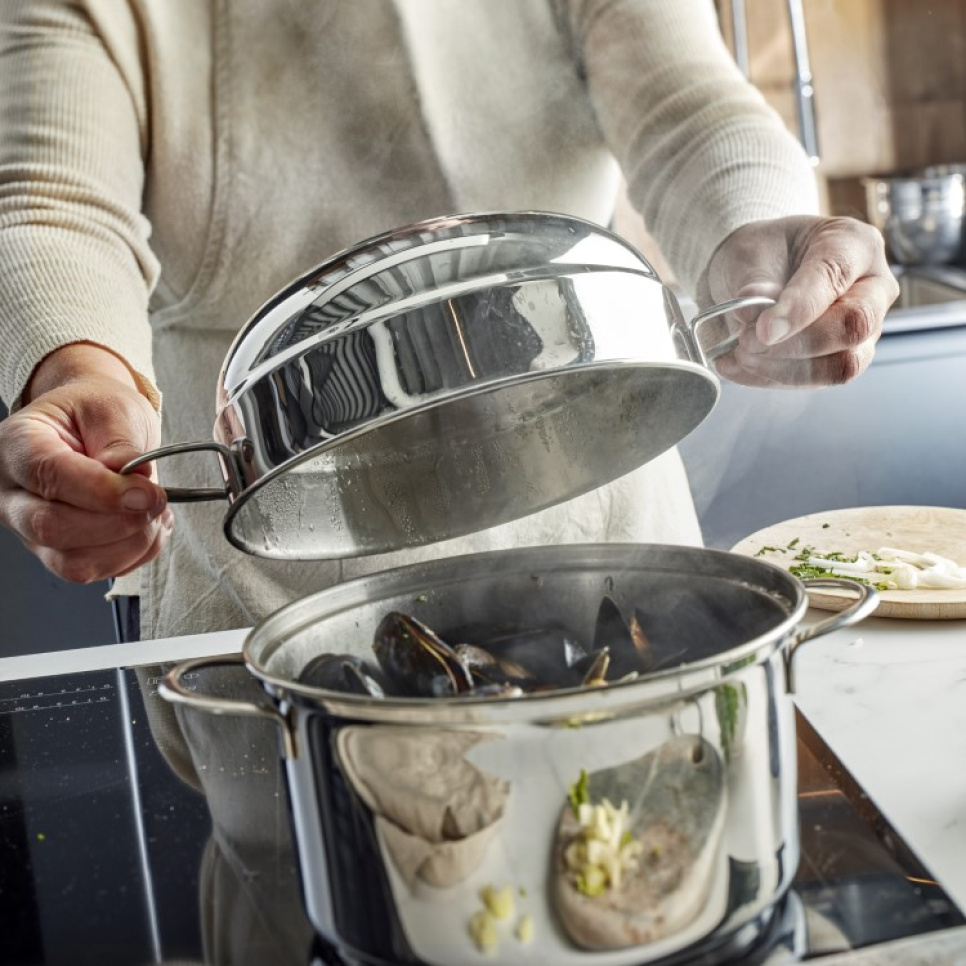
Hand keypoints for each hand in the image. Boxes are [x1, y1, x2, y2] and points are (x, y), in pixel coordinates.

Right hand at [0, 344, 170, 582]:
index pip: (50, 476)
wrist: (91, 427)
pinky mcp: (57, 551)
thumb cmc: (94, 414)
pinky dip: (132, 555)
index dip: (103, 492)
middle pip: (52, 528)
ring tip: (155, 513)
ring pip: (73, 562)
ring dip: (129, 545)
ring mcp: (31, 527)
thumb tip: (135, 482)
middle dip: (117, 524)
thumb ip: (122, 445)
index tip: (147, 493)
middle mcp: (14, 492)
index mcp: (19, 443)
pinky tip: (146, 527)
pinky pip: (94, 571)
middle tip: (155, 503)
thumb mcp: (112, 409)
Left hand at [701, 215, 899, 387]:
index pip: (836, 277)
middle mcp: (873, 289)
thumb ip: (755, 283)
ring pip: (841, 365)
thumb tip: (752, 313)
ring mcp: (864, 331)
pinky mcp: (841, 361)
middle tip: (747, 340)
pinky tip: (738, 365)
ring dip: (783, 367)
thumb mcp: (750, 254)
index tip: (762, 328)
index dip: (799, 307)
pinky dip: (771, 378)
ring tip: (741, 353)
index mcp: (855, 245)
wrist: (756, 275)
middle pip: (854, 326)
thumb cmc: (762, 255)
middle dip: (794, 343)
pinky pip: (815, 382)